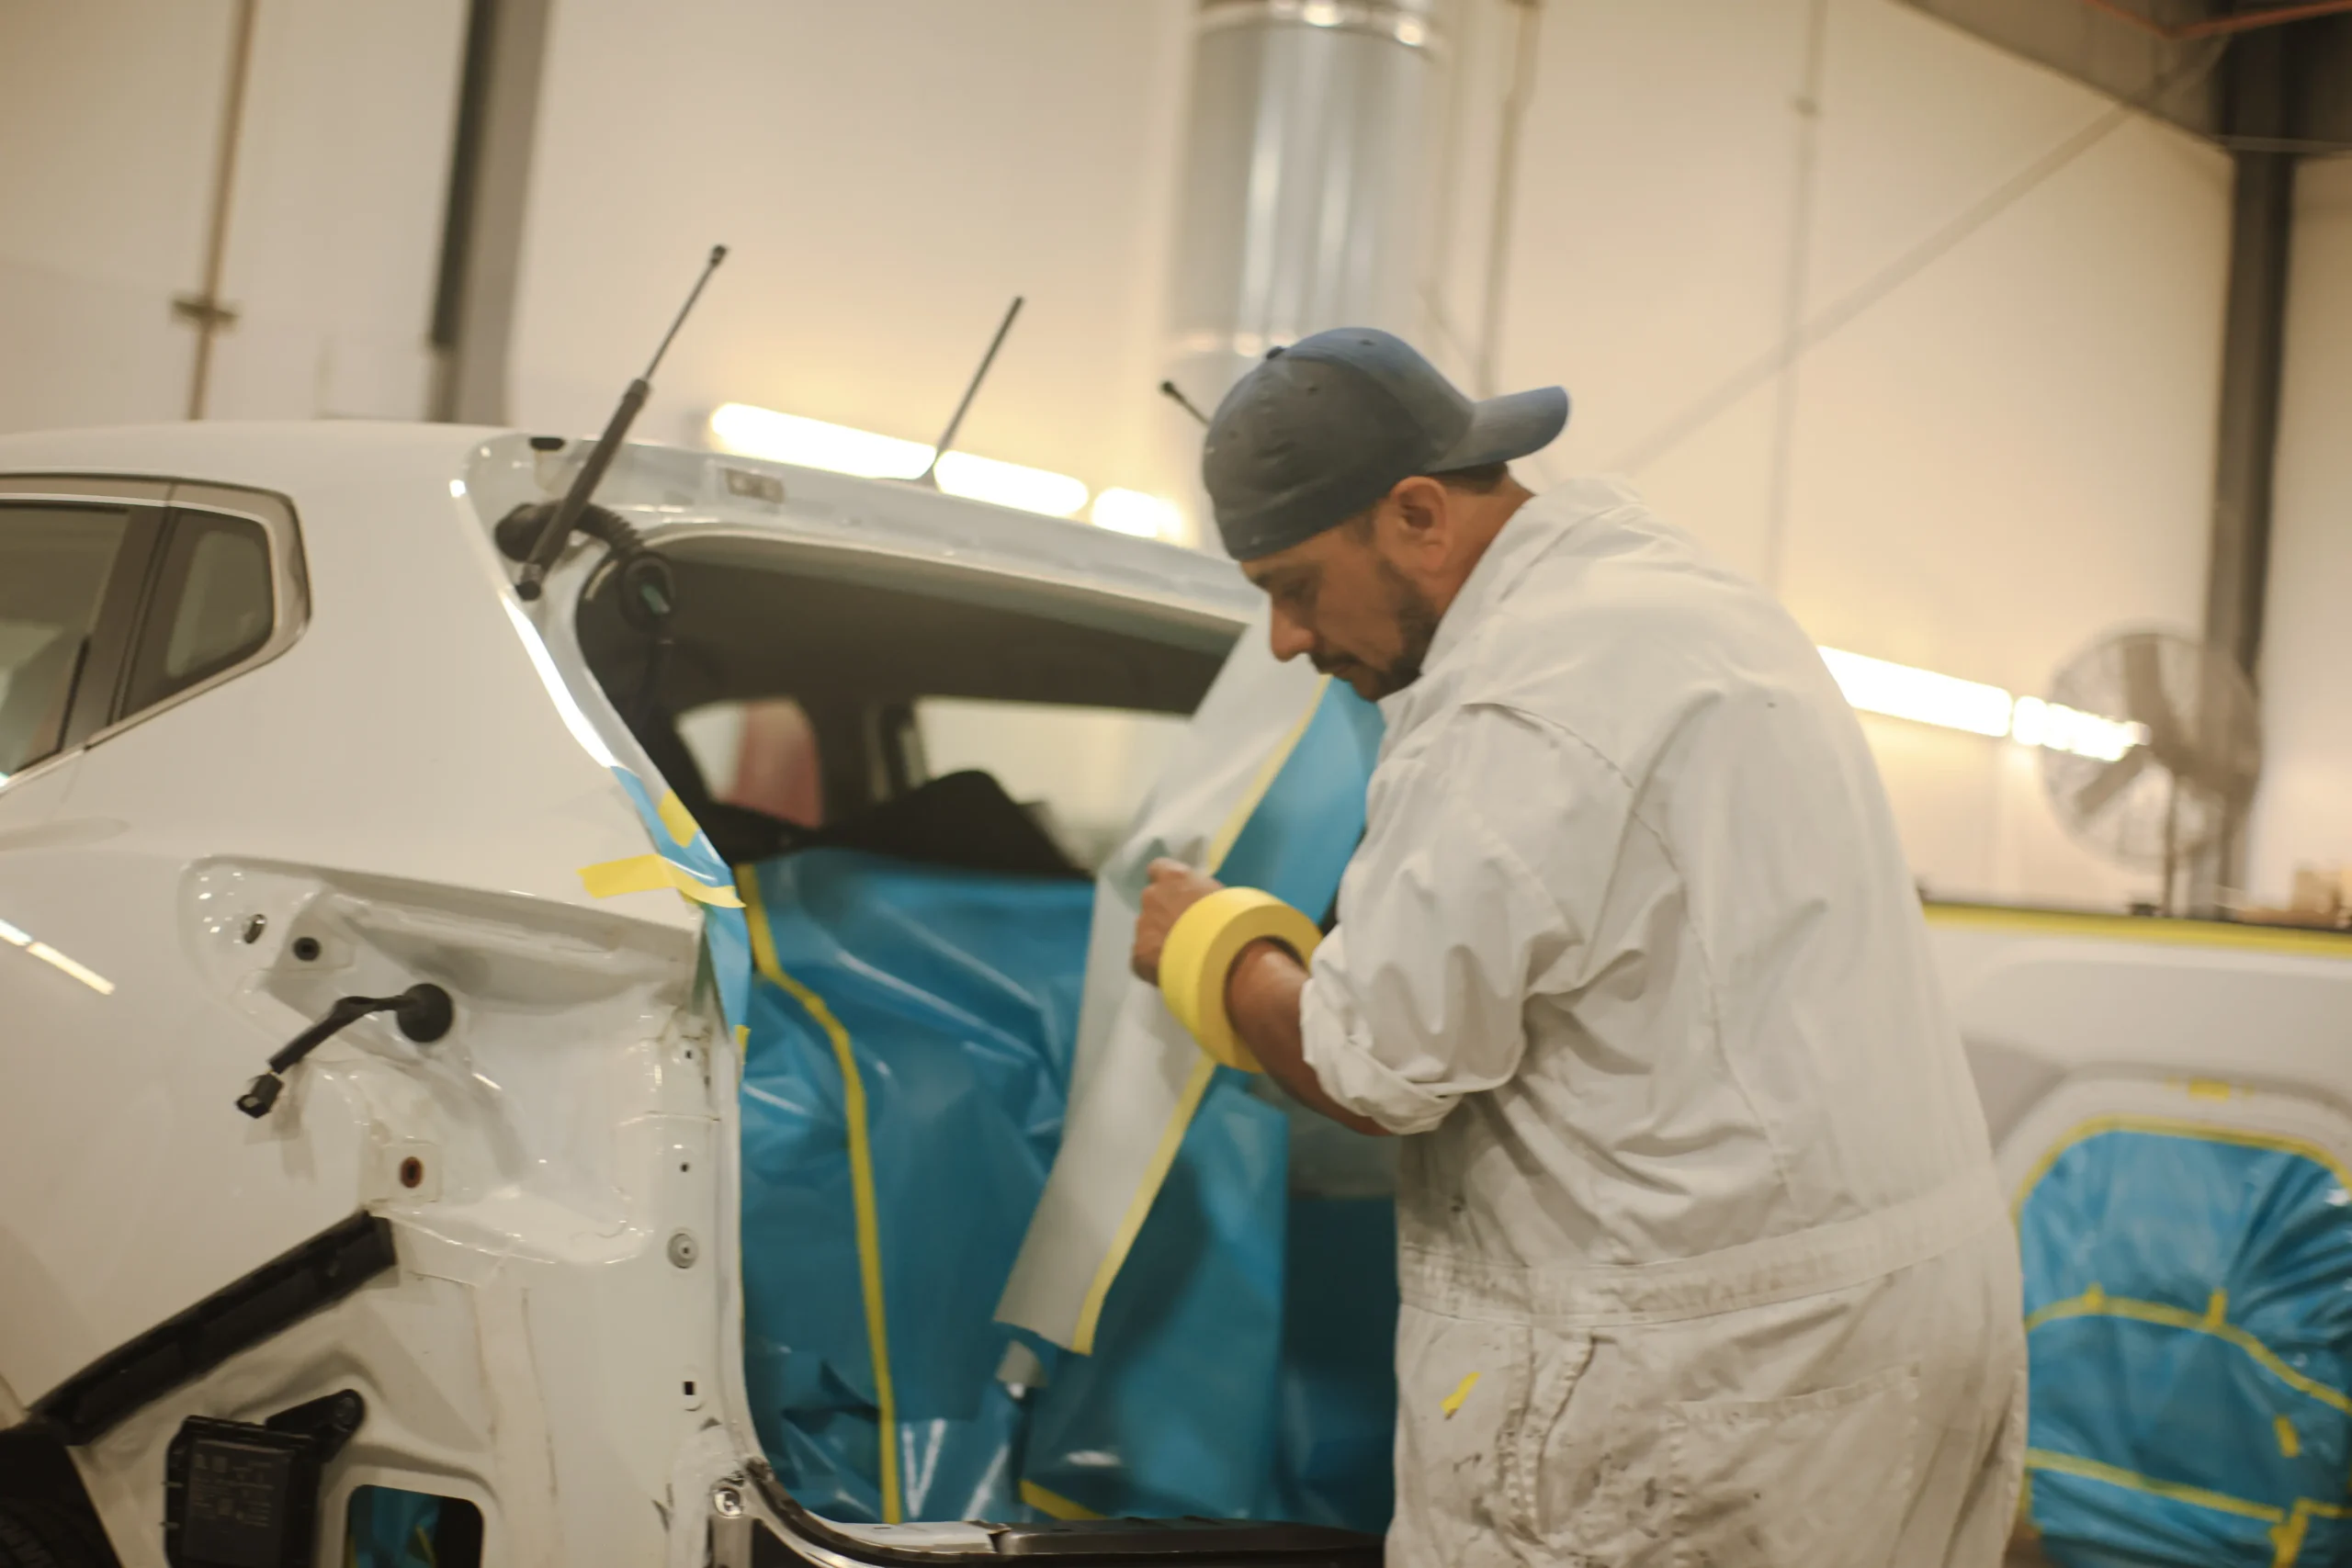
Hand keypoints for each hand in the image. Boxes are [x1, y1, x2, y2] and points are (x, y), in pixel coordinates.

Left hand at [1130, 858, 1224, 984]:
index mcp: (1172, 877)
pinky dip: (1154, 964)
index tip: (1177, 895)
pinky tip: (1172, 971)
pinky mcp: (1138, 955)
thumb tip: (1196, 902)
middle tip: (1184, 930)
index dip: (1167, 884)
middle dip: (1163, 913)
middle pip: (1152, 902)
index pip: (1158, 869)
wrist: (1223, 955)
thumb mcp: (1221, 895)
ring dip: (1159, 939)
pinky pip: (1144, 958)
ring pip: (1147, 931)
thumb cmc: (1231, 919)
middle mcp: (1152, 897)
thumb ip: (1200, 894)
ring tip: (1181, 956)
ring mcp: (1142, 926)